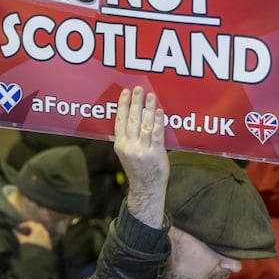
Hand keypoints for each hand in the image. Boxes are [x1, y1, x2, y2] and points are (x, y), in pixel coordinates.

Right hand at [14, 221, 51, 248]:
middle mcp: (44, 231)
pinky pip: (45, 237)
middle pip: (38, 225)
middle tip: (26, 229)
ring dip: (37, 231)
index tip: (19, 227)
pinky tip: (37, 240)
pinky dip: (41, 236)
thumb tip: (14, 230)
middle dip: (32, 226)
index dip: (24, 224)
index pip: (31, 223)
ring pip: (42, 231)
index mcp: (37, 229)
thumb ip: (18, 235)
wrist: (39, 258)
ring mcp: (48, 237)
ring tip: (31, 234)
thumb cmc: (30, 248)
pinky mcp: (49, 243)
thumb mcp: (23, 241)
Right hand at [114, 87, 167, 228]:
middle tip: (138, 89)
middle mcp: (129, 147)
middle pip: (132, 120)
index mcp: (120, 145)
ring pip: (145, 125)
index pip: (120, 121)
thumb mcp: (126, 153)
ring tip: (151, 96)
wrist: (146, 188)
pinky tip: (159, 111)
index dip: (122, 105)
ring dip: (148, 108)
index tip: (125, 93)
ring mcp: (143, 150)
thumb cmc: (138, 169)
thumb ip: (128, 137)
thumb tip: (134, 115)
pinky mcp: (156, 153)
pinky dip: (158, 121)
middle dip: (135, 102)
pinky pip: (157, 134)